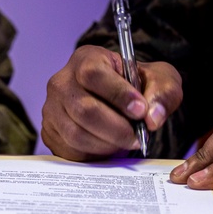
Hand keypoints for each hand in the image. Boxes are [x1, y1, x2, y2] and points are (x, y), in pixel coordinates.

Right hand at [41, 45, 181, 159]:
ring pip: (76, 133)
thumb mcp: (160, 80)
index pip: (93, 74)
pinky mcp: (50, 131)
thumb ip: (163, 93)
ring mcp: (51, 108)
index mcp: (86, 59)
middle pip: (83, 109)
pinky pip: (70, 149)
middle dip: (116, 128)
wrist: (118, 101)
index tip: (140, 111)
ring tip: (126, 141)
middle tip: (138, 136)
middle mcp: (61, 82)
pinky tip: (109, 145)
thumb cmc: (136, 86)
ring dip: (107, 144)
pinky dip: (94, 153)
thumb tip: (152, 118)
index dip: (118, 94)